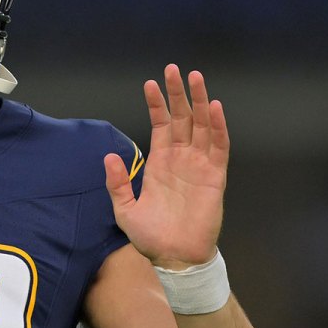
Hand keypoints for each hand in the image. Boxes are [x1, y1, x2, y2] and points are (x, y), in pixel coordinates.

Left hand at [103, 64, 229, 269]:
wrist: (174, 258)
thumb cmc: (150, 236)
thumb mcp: (124, 209)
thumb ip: (117, 183)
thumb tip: (109, 156)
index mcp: (160, 162)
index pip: (160, 124)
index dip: (156, 104)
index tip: (150, 83)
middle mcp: (181, 158)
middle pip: (181, 117)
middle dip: (178, 93)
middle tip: (174, 69)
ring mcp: (199, 164)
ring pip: (202, 125)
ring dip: (200, 101)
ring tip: (196, 77)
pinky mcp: (215, 176)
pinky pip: (219, 146)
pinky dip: (218, 126)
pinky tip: (215, 107)